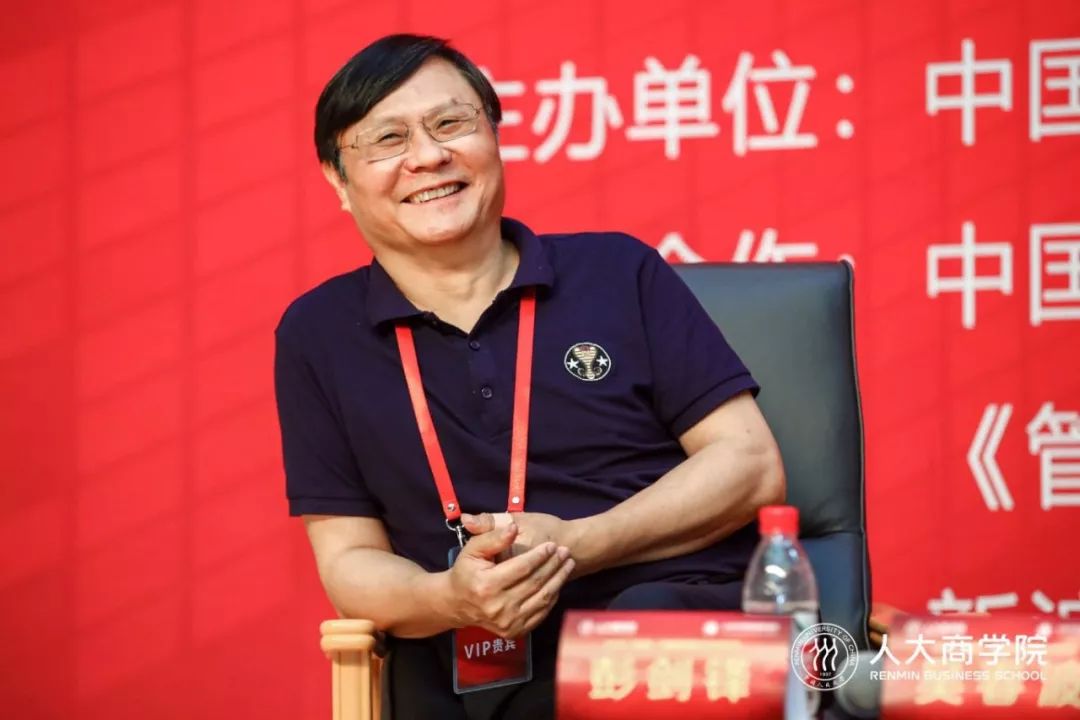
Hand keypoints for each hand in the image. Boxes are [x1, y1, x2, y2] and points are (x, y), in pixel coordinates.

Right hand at [445, 520, 574, 638]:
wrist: (458, 604)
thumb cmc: (467, 572)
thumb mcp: (473, 549)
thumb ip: (493, 537)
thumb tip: (514, 528)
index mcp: (487, 585)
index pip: (522, 568)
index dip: (540, 555)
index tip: (552, 545)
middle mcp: (498, 607)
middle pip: (536, 582)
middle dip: (554, 565)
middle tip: (566, 551)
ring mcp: (508, 622)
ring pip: (543, 598)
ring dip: (559, 579)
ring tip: (568, 563)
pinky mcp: (515, 631)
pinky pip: (542, 612)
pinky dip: (553, 595)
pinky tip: (558, 581)